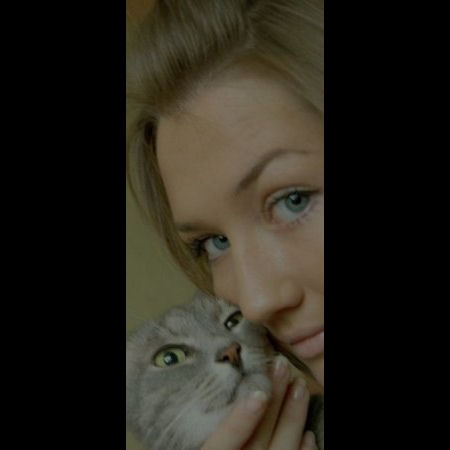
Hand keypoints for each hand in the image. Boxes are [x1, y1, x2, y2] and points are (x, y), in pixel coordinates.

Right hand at [201, 356, 317, 449]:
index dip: (240, 422)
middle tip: (282, 368)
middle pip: (258, 443)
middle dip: (274, 404)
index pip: (222, 447)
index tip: (257, 394)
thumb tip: (239, 401)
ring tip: (299, 387)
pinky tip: (309, 434)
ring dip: (293, 419)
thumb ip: (212, 438)